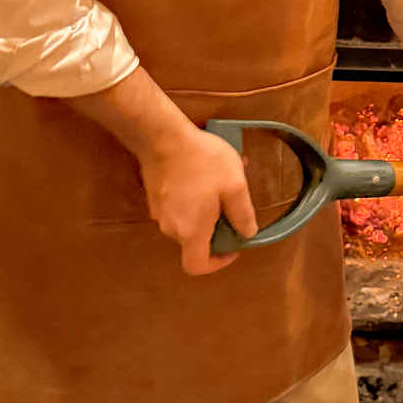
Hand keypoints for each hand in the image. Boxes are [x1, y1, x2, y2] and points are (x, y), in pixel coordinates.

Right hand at [137, 126, 257, 276]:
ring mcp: (158, 211)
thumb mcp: (234, 185)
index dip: (217, 263)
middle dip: (217, 227)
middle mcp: (170, 227)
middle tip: (232, 203)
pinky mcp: (154, 195)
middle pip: (194, 241)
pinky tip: (206, 172)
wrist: (162, 136)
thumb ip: (243, 214)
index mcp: (191, 231)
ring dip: (207, 208)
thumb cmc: (202, 161)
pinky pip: (178, 206)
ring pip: (188, 220)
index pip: (197, 266)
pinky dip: (194, 198)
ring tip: (223, 181)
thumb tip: (248, 233)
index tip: (232, 247)